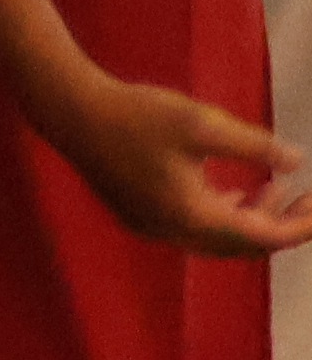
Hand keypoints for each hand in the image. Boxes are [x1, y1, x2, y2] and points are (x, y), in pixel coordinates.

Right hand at [41, 72, 311, 259]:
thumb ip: (256, 145)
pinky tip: (235, 190)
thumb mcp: (204, 124)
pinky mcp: (140, 216)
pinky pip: (196, 230)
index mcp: (192, 215)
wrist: (72, 113)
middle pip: (242, 246)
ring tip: (281, 190)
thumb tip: (296, 162)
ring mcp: (153, 227)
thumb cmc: (137, 115)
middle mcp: (173, 231)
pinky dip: (226, 216)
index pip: (263, 237)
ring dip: (254, 219)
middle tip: (310, 198)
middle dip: (282, 225)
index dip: (300, 226)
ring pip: (219, 240)